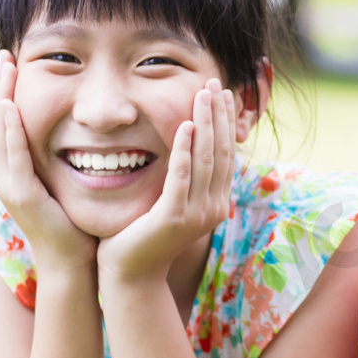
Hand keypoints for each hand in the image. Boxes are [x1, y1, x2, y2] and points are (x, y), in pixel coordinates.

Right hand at [0, 50, 96, 270]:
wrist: (73, 262)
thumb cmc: (77, 225)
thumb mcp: (70, 184)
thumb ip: (69, 160)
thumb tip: (87, 134)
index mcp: (19, 170)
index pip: (11, 123)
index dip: (10, 93)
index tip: (15, 63)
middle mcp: (8, 173)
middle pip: (0, 120)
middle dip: (2, 86)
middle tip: (4, 54)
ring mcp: (9, 183)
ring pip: (1, 132)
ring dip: (3, 98)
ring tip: (5, 68)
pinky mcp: (20, 194)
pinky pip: (13, 155)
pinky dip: (11, 130)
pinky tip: (12, 108)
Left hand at [97, 80, 235, 280]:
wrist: (130, 274)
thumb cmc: (143, 236)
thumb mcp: (172, 203)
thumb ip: (185, 180)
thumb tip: (190, 147)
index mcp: (216, 203)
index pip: (227, 154)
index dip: (225, 122)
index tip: (221, 93)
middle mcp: (214, 208)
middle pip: (222, 152)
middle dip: (218, 115)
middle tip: (214, 83)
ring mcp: (196, 214)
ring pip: (207, 160)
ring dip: (206, 124)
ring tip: (202, 95)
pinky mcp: (173, 218)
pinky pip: (182, 177)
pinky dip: (185, 150)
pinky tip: (185, 126)